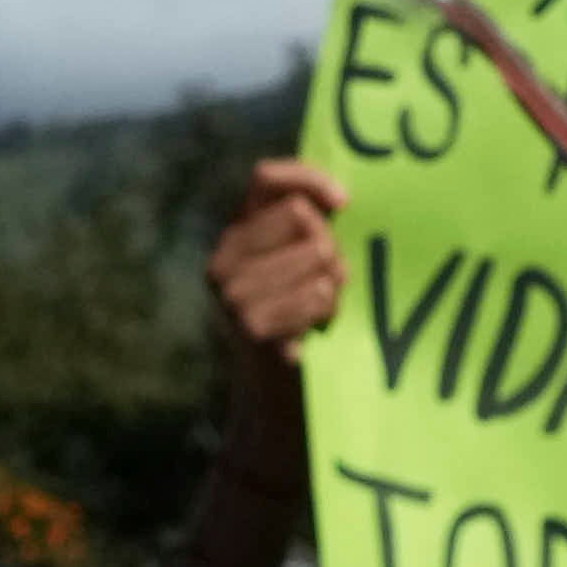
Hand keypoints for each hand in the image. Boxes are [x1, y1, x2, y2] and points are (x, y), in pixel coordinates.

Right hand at [207, 160, 345, 379]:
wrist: (278, 387)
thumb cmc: (301, 313)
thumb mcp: (299, 260)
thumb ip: (309, 222)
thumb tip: (339, 199)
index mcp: (233, 235)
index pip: (265, 178)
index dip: (308, 179)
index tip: (344, 203)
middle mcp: (222, 259)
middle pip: (302, 215)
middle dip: (329, 244)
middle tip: (330, 278)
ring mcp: (232, 293)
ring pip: (316, 254)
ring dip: (333, 282)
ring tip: (319, 307)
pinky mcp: (250, 324)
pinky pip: (318, 293)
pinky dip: (327, 310)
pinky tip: (312, 328)